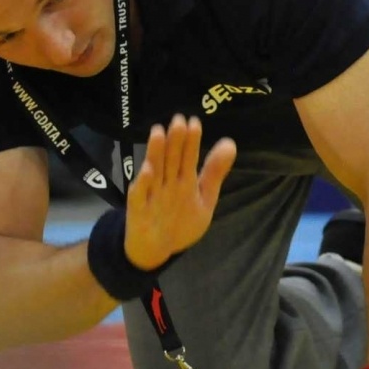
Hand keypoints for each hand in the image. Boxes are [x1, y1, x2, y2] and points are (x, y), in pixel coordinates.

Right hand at [124, 114, 236, 269]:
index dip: (191, 140)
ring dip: (155, 153)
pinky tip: (147, 171)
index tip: (194, 121)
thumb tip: (230, 143)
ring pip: (154, 171)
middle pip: (171, 159)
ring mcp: (151, 194)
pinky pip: (139, 195)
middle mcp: (167, 183)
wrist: (156, 249)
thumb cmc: (181, 221)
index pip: (188, 157)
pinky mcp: (138, 209)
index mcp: (184, 180)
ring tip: (158, 133)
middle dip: (175, 140)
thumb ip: (215, 173)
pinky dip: (142, 184)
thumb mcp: (204, 198)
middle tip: (179, 119)